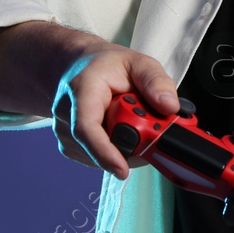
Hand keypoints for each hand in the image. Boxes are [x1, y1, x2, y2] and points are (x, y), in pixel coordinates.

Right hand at [51, 44, 179, 179]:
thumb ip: (156, 82)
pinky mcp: (69, 146)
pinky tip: (119, 130)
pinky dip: (115, 150)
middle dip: (130, 146)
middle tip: (151, 130)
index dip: (104, 152)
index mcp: (82, 89)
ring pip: (99, 156)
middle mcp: (67, 113)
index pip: (86, 128)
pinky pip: (97, 159)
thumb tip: (170, 106)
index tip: (123, 169)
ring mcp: (64, 132)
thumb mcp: (139, 63)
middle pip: (98, 146)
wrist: (80, 67)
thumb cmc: (108, 66)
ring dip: (123, 147)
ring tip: (131, 120)